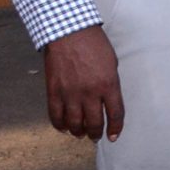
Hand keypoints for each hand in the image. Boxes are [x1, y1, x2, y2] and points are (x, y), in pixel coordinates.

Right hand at [43, 26, 125, 140]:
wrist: (69, 32)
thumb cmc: (94, 44)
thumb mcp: (111, 63)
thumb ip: (110, 84)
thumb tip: (107, 102)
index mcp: (109, 84)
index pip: (115, 114)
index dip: (115, 128)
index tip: (113, 136)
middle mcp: (90, 92)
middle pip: (94, 123)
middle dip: (96, 133)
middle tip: (96, 136)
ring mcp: (70, 94)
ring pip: (74, 124)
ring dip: (78, 132)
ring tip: (80, 133)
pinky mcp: (54, 92)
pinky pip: (55, 116)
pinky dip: (60, 125)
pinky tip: (64, 127)